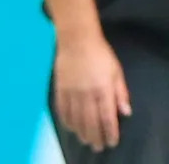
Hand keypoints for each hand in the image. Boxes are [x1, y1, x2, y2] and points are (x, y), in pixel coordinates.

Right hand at [54, 33, 130, 151]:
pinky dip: (65, 119)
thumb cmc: (100, 54)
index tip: (111, 142)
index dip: (110, 132)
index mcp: (103, 89)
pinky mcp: (59, 86)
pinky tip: (69, 126)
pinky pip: (61, 107)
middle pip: (90, 121)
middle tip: (96, 146)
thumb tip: (125, 113)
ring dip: (80, 131)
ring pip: (75, 117)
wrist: (76, 39)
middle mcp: (86, 93)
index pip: (107, 117)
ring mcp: (71, 90)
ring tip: (84, 140)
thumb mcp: (117, 72)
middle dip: (94, 136)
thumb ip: (121, 93)